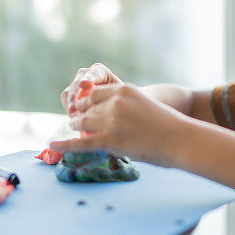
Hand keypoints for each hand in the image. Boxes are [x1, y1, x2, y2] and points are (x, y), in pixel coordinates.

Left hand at [50, 83, 188, 167]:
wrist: (181, 139)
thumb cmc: (168, 124)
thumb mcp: (144, 104)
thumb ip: (124, 105)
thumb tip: (107, 115)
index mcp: (124, 90)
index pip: (94, 93)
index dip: (85, 103)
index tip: (81, 109)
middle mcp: (115, 102)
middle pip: (86, 108)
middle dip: (80, 116)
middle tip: (76, 123)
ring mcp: (112, 121)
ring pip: (82, 123)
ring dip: (76, 128)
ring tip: (72, 131)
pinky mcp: (111, 140)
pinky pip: (81, 143)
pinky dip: (65, 144)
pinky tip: (53, 144)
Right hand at [61, 63, 122, 116]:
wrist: (114, 104)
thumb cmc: (120, 100)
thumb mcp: (120, 98)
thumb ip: (113, 98)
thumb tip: (104, 107)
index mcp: (101, 71)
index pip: (94, 73)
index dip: (89, 78)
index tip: (83, 85)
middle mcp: (87, 73)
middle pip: (77, 83)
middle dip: (74, 96)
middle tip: (74, 108)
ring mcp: (77, 82)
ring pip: (69, 92)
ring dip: (70, 104)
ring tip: (74, 117)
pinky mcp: (70, 92)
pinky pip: (65, 99)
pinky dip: (69, 108)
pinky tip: (74, 118)